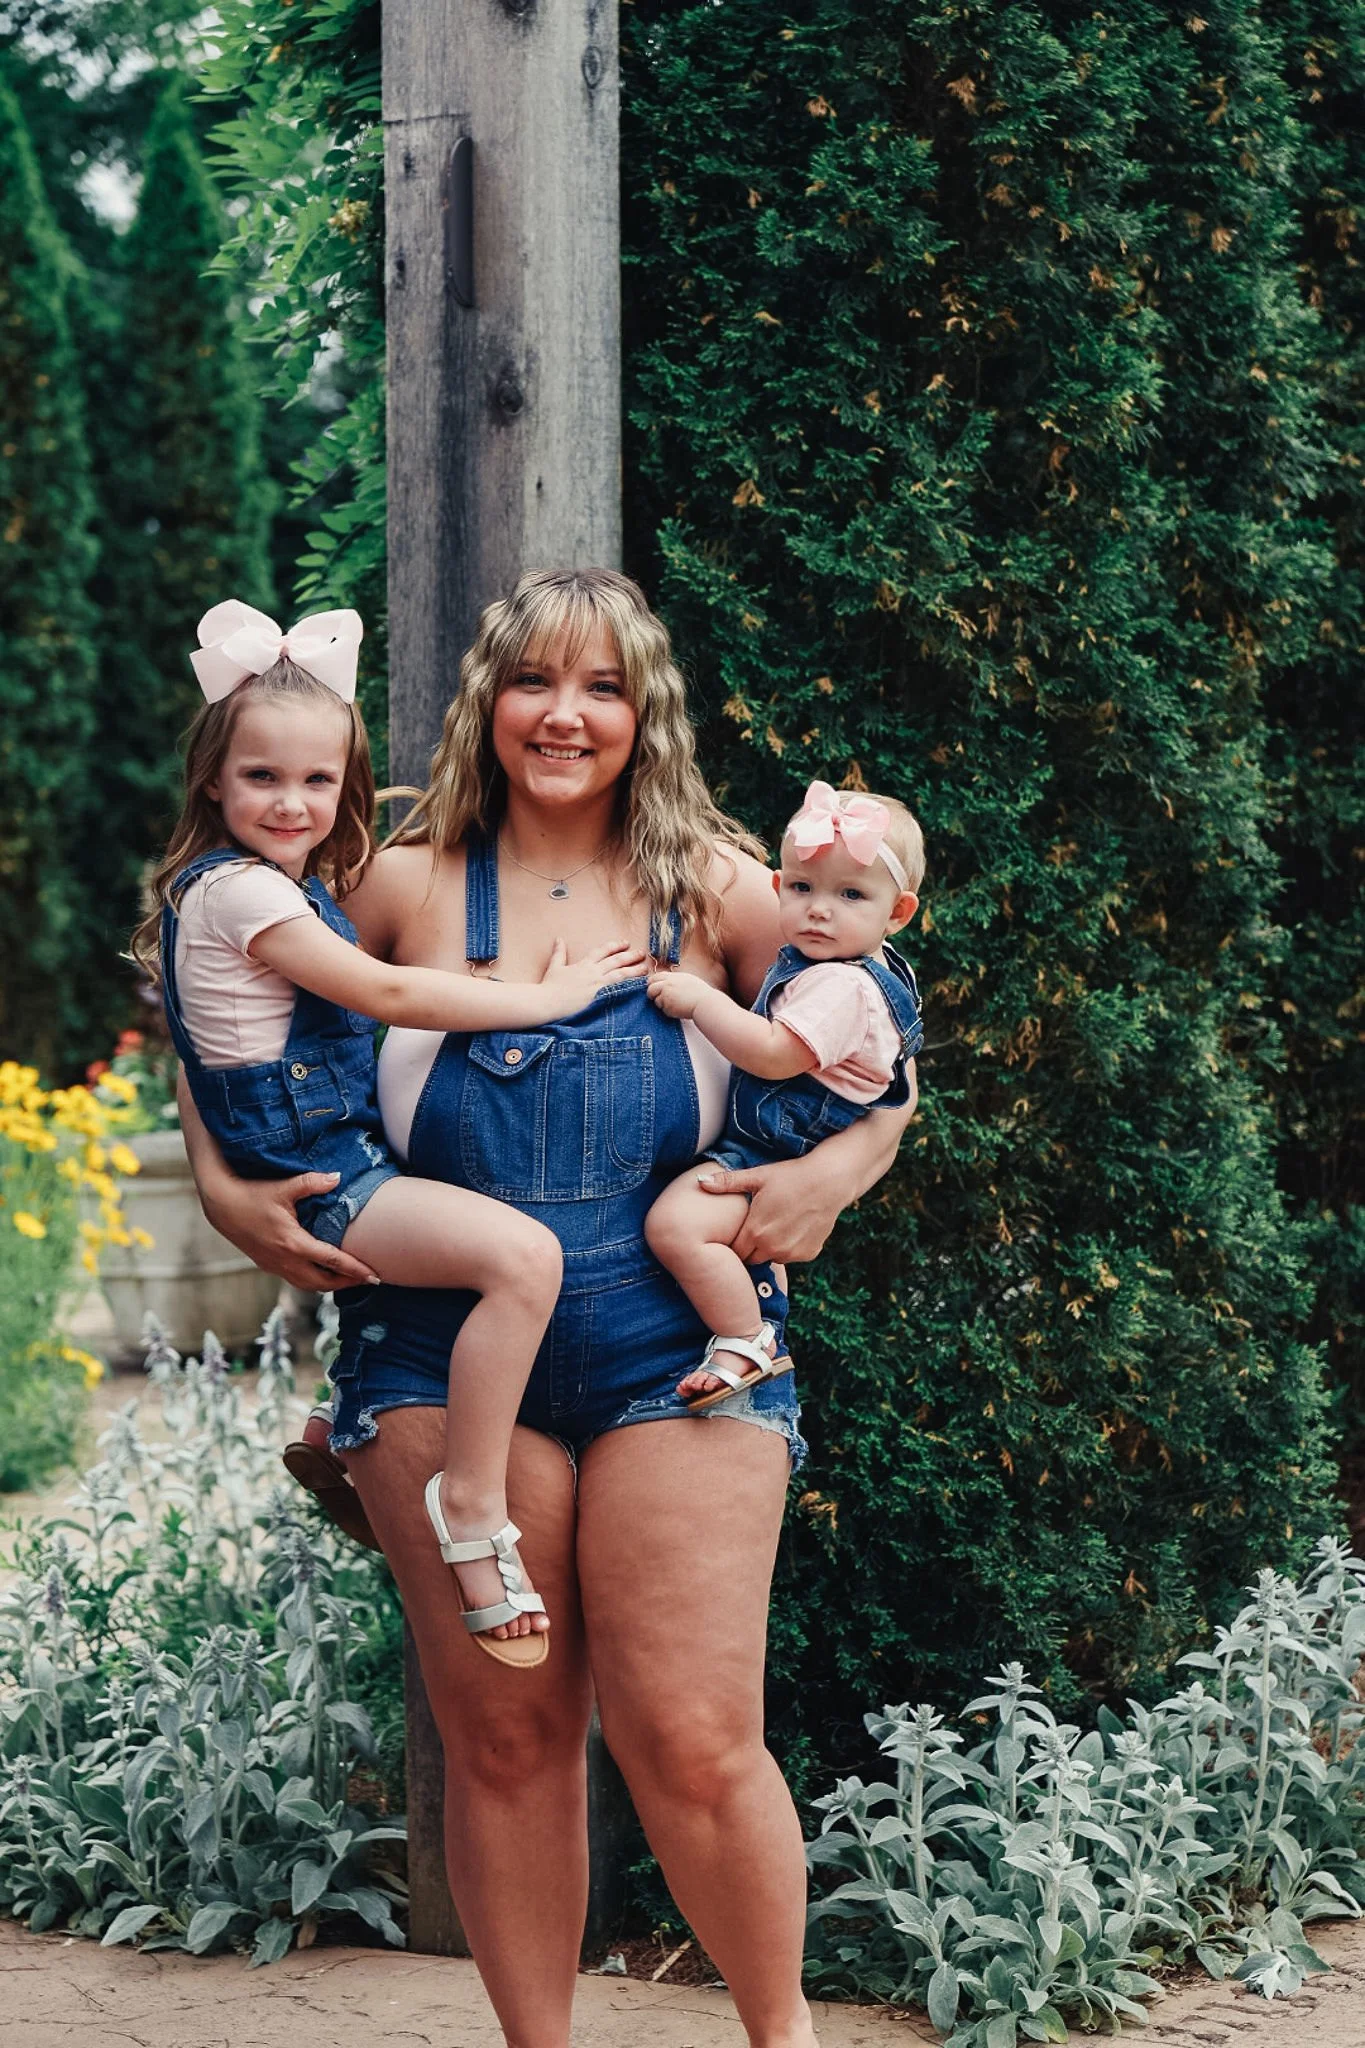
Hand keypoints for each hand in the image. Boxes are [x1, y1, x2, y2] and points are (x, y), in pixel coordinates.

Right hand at [203, 1169, 379, 1291]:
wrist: (221, 1206)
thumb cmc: (252, 1195)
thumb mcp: (283, 1187)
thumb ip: (312, 1183)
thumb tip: (336, 1177)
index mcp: (293, 1244)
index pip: (332, 1262)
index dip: (355, 1269)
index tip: (374, 1275)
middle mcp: (285, 1261)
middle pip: (323, 1283)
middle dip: (347, 1283)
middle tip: (367, 1278)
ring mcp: (275, 1266)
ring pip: (308, 1286)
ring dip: (330, 1285)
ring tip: (349, 1279)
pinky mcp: (268, 1265)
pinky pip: (296, 1280)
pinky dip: (313, 1281)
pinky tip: (322, 1273)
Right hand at [538, 938, 646, 1016]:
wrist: (547, 1004)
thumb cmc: (549, 987)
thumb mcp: (554, 967)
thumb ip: (559, 953)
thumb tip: (559, 939)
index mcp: (584, 964)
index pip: (603, 951)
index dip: (615, 946)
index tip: (625, 943)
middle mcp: (594, 972)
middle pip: (616, 960)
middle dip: (630, 955)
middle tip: (642, 953)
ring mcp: (598, 985)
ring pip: (621, 974)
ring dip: (634, 970)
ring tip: (645, 968)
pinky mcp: (601, 999)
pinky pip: (620, 991)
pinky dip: (630, 988)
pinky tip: (639, 987)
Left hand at [647, 968, 711, 1019]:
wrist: (704, 1002)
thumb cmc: (700, 992)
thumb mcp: (687, 979)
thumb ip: (675, 979)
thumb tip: (665, 981)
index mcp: (672, 977)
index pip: (655, 977)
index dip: (652, 982)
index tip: (654, 986)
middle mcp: (667, 985)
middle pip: (650, 988)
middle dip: (651, 993)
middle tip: (655, 997)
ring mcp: (666, 996)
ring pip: (656, 1000)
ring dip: (662, 1003)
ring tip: (675, 1004)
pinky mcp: (668, 1007)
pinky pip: (663, 1010)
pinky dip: (668, 1010)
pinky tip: (678, 1008)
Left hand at [698, 1151, 849, 1263]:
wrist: (830, 1180)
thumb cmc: (791, 1176)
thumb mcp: (758, 1176)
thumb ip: (727, 1183)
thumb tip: (700, 1181)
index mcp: (755, 1231)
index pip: (734, 1251)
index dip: (735, 1241)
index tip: (739, 1229)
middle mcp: (772, 1248)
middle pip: (751, 1258)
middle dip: (751, 1247)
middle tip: (757, 1226)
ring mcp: (792, 1253)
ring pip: (771, 1258)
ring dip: (770, 1248)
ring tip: (776, 1224)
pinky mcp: (808, 1254)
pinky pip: (791, 1256)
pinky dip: (790, 1246)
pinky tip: (795, 1226)